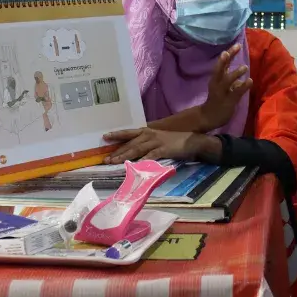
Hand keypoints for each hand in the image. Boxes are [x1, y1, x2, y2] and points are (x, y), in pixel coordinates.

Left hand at [102, 128, 220, 163]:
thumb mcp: (158, 139)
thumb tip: (133, 151)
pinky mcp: (164, 149)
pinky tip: (136, 165)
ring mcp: (156, 142)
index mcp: (147, 131)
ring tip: (115, 162)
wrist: (191, 141)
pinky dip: (143, 160)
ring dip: (125, 156)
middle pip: (130, 143)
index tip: (104, 137)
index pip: (129, 133)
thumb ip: (146, 144)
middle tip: (106, 159)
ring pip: (137, 149)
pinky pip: (151, 155)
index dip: (117, 135)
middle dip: (117, 151)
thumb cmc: (174, 141)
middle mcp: (149, 135)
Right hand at [199, 44, 252, 131]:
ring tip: (245, 67)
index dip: (228, 55)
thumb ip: (230, 81)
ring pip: (227, 81)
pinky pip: (235, 93)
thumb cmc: (216, 101)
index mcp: (216, 80)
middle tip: (236, 47)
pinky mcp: (227, 102)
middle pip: (220, 68)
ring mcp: (221, 93)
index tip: (236, 45)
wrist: (208, 118)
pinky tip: (250, 81)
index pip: (221, 64)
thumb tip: (239, 76)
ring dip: (235, 73)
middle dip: (228, 57)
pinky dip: (243, 87)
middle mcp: (217, 84)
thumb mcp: (222, 88)